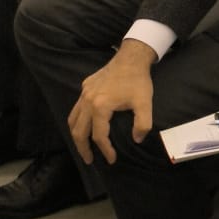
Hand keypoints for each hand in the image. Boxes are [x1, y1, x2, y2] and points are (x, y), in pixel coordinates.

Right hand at [69, 39, 154, 164]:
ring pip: (73, 120)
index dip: (105, 150)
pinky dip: (77, 122)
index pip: (99, 135)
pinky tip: (84, 127)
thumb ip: (142, 124)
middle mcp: (87, 101)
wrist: (131, 58)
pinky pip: (75, 109)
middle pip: (79, 132)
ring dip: (76, 136)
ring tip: (83, 148)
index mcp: (100, 106)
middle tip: (90, 161)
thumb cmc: (138, 81)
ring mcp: (84, 94)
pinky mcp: (84, 87)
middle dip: (83, 149)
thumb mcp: (145, 103)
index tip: (112, 159)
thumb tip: (137, 140)